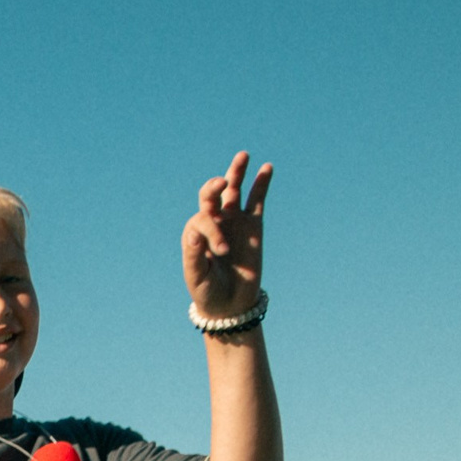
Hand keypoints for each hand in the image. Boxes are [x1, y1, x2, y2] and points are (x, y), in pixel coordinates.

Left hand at [182, 151, 270, 318]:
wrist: (229, 304)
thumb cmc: (207, 291)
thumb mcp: (197, 277)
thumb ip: (194, 256)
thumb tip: (195, 233)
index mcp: (195, 232)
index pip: (203, 218)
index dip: (212, 230)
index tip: (222, 250)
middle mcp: (213, 221)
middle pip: (212, 194)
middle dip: (215, 185)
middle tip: (222, 182)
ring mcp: (234, 221)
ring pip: (234, 190)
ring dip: (237, 172)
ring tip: (243, 155)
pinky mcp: (253, 225)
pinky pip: (257, 200)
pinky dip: (261, 184)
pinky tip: (266, 168)